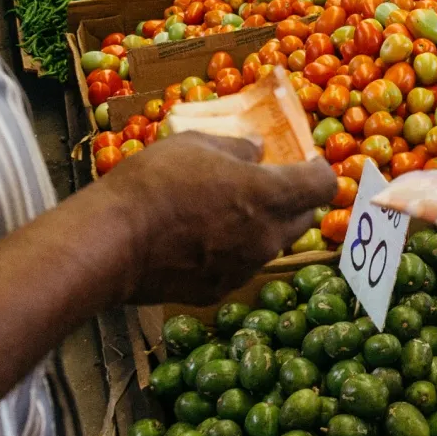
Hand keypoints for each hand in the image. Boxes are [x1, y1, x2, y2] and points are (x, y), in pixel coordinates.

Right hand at [103, 135, 335, 304]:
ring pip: (271, 244)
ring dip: (261, 227)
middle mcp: (267, 236)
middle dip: (292, 200)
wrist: (114, 241)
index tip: (306, 163)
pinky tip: (198, 240)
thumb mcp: (195, 144)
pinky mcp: (219, 290)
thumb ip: (236, 147)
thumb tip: (258, 150)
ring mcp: (245, 268)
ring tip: (223, 212)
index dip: (319, 172)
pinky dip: (231, 251)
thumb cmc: (155, 182)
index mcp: (269, 194)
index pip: (322, 185)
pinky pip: (240, 266)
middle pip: (302, 217)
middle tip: (263, 185)